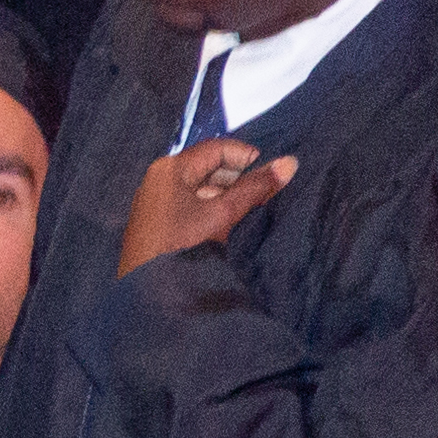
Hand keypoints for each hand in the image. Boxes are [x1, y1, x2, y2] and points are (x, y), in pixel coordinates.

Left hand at [119, 135, 293, 276]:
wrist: (148, 289)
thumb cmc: (182, 245)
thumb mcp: (223, 213)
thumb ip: (256, 188)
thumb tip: (289, 163)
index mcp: (170, 168)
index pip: (215, 149)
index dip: (246, 156)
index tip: (270, 172)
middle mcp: (160, 177)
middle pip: (207, 165)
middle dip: (239, 175)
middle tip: (267, 190)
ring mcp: (156, 198)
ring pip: (201, 185)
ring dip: (228, 192)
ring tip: (254, 205)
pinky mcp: (158, 218)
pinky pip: (191, 201)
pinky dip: (213, 204)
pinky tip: (231, 218)